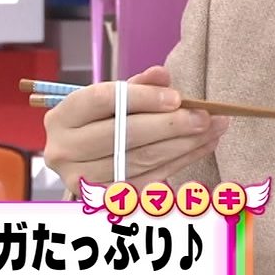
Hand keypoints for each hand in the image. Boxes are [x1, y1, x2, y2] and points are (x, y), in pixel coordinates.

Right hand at [42, 65, 229, 191]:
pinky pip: (150, 179)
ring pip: (141, 160)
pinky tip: (202, 146)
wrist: (80, 161)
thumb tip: (162, 75)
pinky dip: (181, 162)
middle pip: (123, 134)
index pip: (102, 100)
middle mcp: (64, 150)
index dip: (142, 98)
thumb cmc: (97, 124)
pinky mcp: (106, 199)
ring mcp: (83, 178)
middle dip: (170, 125)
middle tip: (204, 117)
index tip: (177, 97)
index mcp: (61, 117)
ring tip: (212, 129)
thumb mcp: (109, 100)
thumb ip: (135, 86)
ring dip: (183, 145)